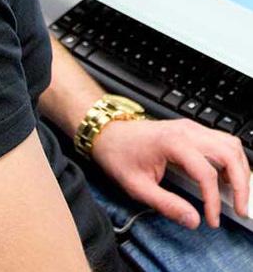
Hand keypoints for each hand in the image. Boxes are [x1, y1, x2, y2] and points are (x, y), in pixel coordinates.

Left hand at [91, 117, 249, 228]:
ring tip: (236, 195)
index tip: (212, 220)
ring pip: (230, 143)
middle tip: (240, 209)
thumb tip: (192, 220)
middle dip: (240, 183)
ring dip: (239, 169)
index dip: (213, 200)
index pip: (206, 173)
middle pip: (228, 152)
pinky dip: (231, 159)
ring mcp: (190, 127)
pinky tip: (226, 178)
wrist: (108, 132)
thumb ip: (166, 204)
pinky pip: (221, 140)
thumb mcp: (137, 186)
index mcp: (172, 142)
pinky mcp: (191, 129)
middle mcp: (186, 130)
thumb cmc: (119, 155)